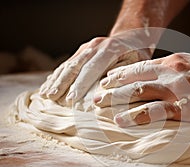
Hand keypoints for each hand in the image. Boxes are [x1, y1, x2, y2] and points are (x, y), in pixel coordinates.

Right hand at [39, 30, 154, 103]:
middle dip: (62, 83)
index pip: (91, 68)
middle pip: (75, 66)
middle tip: (52, 98)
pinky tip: (49, 84)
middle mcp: (94, 46)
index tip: (71, 99)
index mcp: (109, 49)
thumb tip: (109, 91)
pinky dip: (57, 75)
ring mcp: (86, 47)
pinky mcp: (82, 51)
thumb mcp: (138, 62)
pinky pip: (67, 63)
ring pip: (68, 64)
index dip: (80, 85)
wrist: (131, 37)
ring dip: (56, 80)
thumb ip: (125, 74)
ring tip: (45, 94)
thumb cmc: (137, 53)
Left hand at [94, 53, 189, 126]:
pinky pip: (154, 112)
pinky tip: (122, 120)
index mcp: (173, 61)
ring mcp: (175, 90)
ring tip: (101, 106)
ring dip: (117, 100)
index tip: (108, 79)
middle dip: (112, 87)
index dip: (121, 74)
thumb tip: (160, 74)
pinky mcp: (183, 108)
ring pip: (138, 92)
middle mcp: (170, 73)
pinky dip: (135, 116)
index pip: (140, 66)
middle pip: (134, 78)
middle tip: (97, 93)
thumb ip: (175, 68)